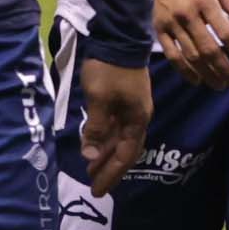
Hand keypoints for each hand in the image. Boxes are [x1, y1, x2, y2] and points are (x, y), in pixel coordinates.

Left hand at [74, 58, 151, 195]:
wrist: (119, 38)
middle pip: (126, 151)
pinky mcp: (124, 100)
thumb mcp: (99, 100)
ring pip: (120, 139)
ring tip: (90, 168)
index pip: (125, 156)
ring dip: (106, 154)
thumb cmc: (109, 70)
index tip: (98, 191)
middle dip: (110, 169)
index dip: (111, 175)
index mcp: (137, 120)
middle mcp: (138, 118)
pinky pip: (116, 127)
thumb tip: (90, 155)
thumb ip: (95, 128)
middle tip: (94, 185)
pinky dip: (105, 139)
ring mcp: (132, 109)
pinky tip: (94, 145)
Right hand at [153, 0, 228, 87]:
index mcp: (206, 1)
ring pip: (192, 56)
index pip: (227, 35)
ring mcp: (171, 22)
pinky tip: (196, 80)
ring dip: (208, 74)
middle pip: (210, 50)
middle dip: (225, 70)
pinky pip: (172, 54)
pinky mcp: (158, 28)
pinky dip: (184, 70)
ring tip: (220, 85)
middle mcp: (188, 14)